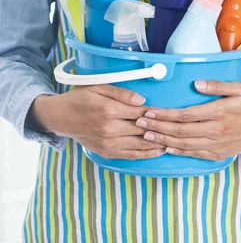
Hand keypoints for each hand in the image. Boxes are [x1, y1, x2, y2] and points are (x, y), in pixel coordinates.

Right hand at [32, 85, 165, 159]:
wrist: (60, 117)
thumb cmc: (80, 98)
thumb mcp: (98, 87)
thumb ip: (122, 93)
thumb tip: (142, 101)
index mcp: (109, 110)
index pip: (141, 113)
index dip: (157, 113)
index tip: (170, 113)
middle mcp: (109, 129)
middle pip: (143, 130)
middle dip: (162, 129)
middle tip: (179, 127)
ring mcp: (108, 143)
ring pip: (140, 145)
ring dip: (159, 143)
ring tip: (175, 140)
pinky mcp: (106, 152)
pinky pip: (131, 155)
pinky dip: (147, 154)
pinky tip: (160, 150)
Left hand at [135, 80, 240, 159]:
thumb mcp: (238, 88)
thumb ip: (217, 86)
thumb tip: (196, 84)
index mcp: (219, 112)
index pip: (185, 115)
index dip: (165, 114)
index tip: (149, 111)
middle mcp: (216, 130)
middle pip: (180, 131)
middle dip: (157, 127)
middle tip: (139, 123)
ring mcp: (216, 144)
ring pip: (184, 144)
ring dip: (163, 140)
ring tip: (146, 135)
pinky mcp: (218, 154)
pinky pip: (194, 153)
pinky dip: (178, 151)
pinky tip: (166, 147)